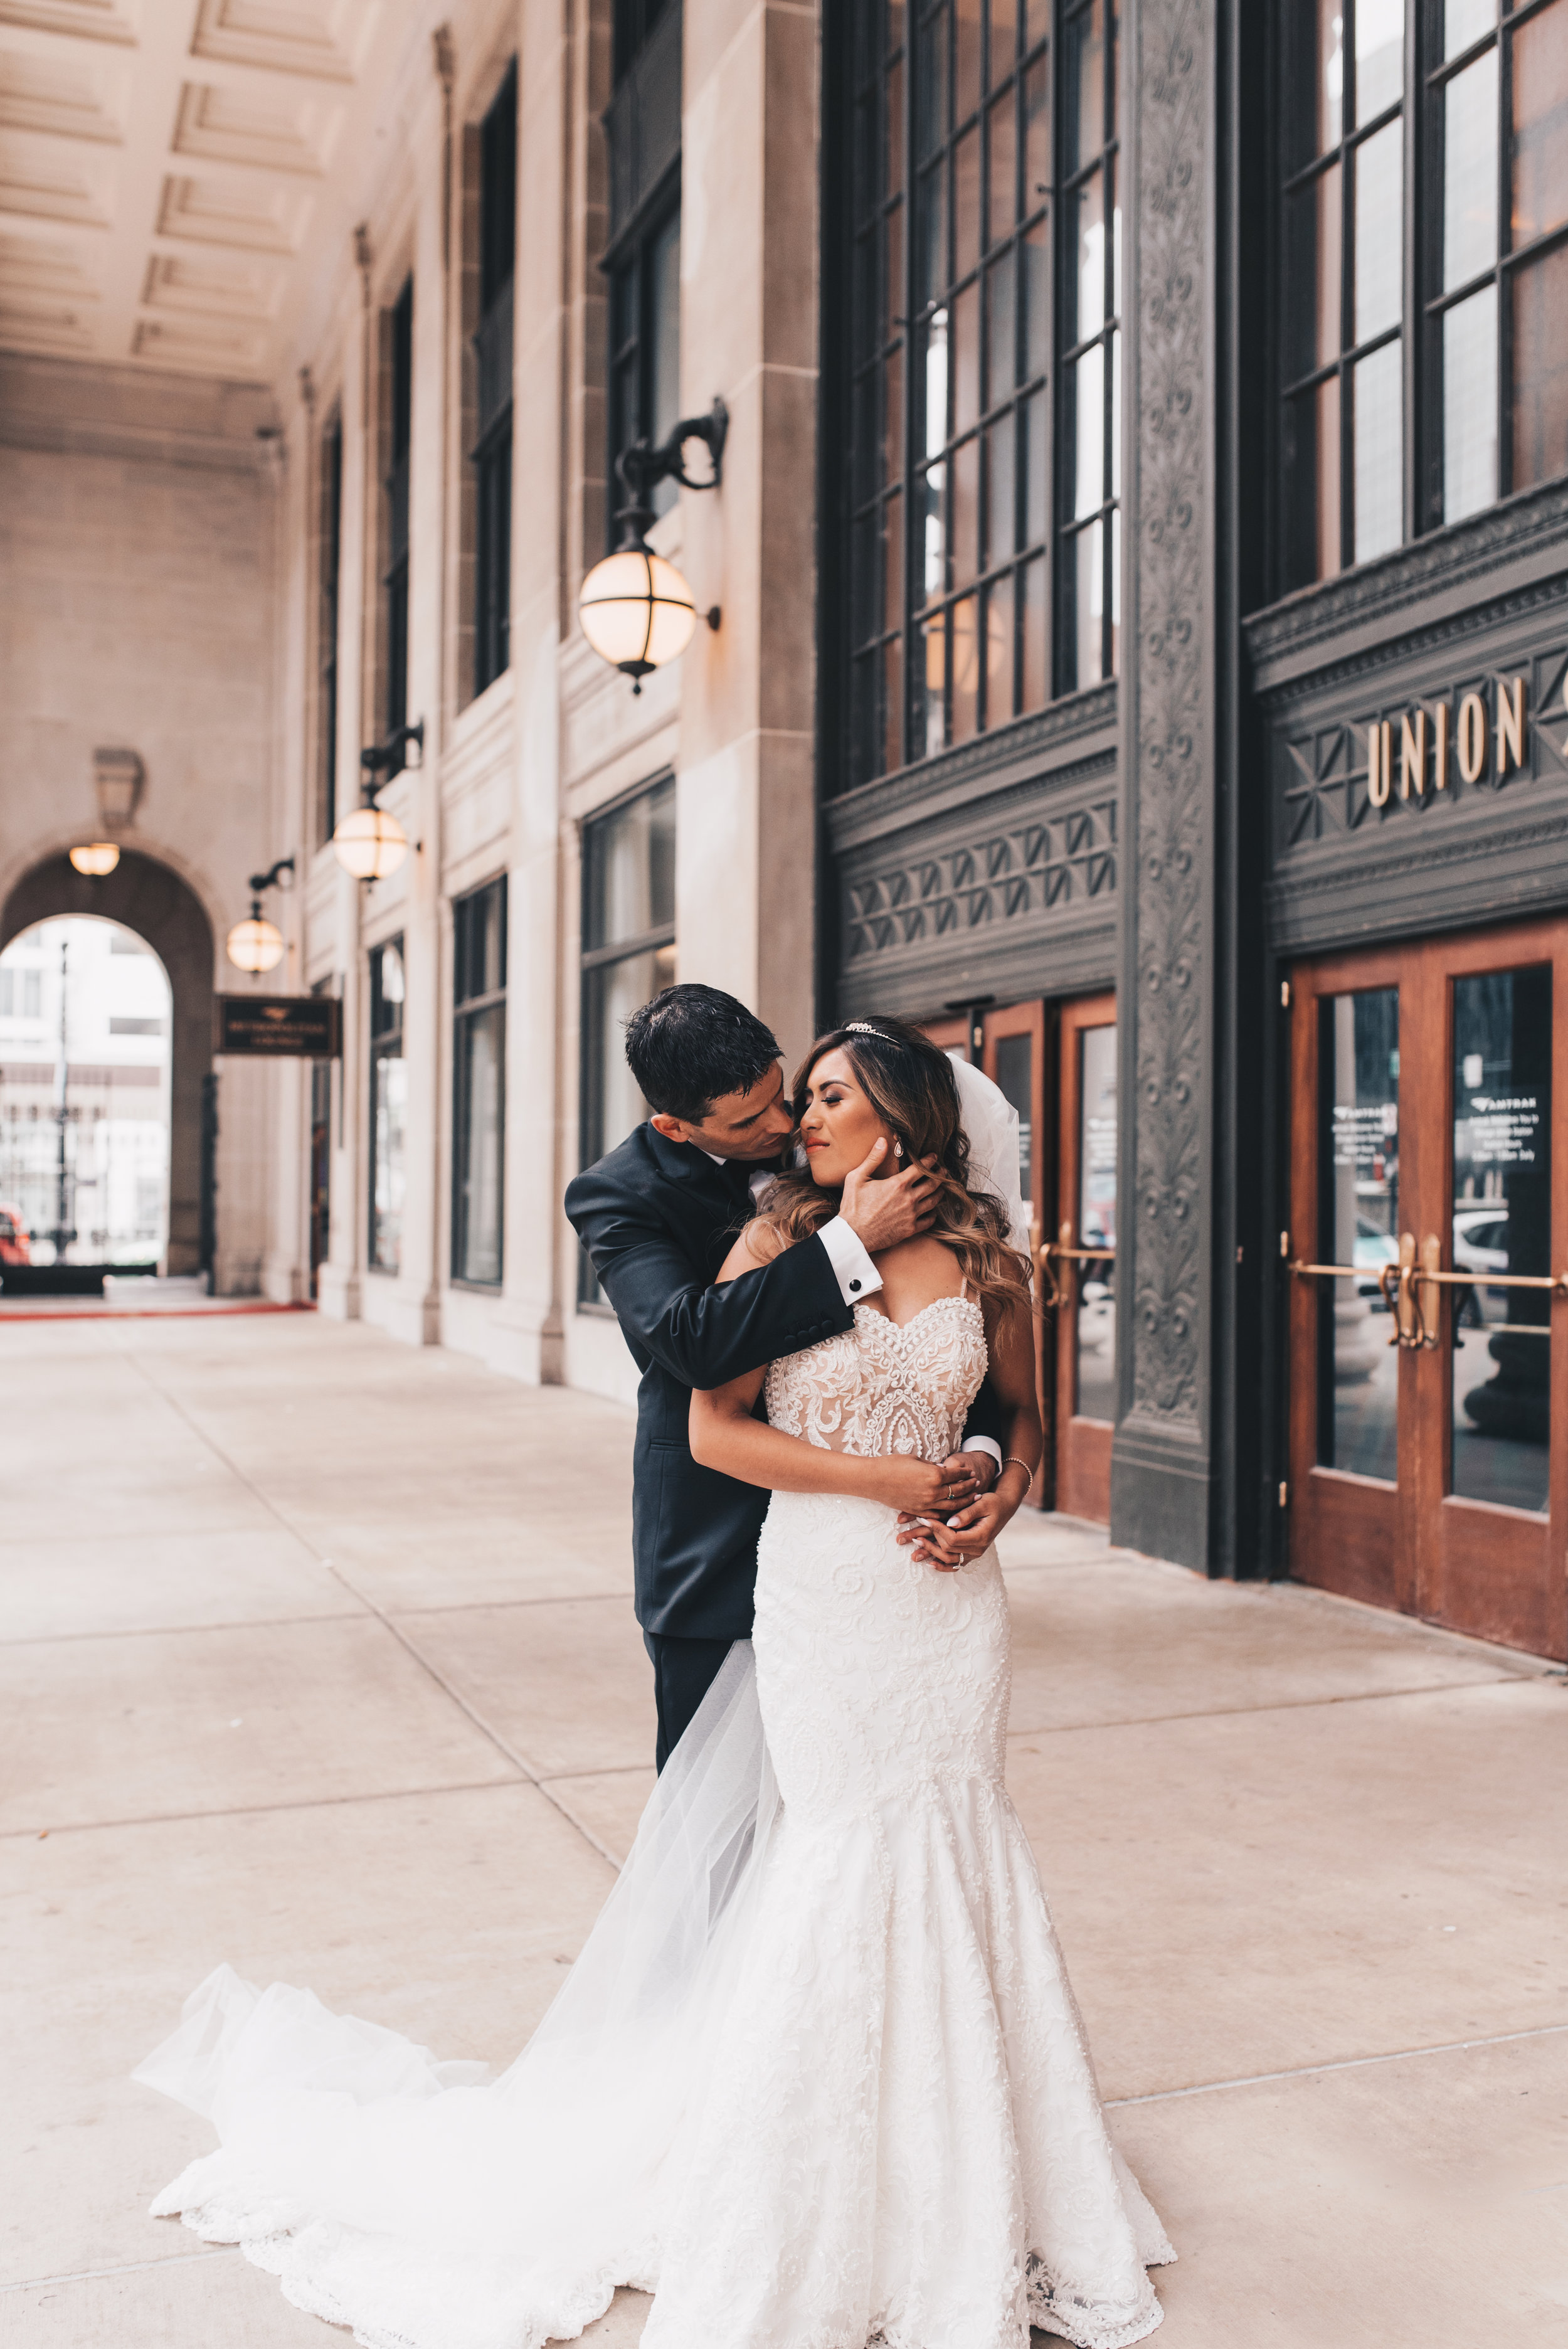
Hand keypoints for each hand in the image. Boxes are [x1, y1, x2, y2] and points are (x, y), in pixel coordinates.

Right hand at [839, 1142, 938, 1253]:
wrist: (853, 1235)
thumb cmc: (853, 1206)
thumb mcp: (857, 1178)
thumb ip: (872, 1159)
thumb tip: (882, 1141)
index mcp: (898, 1184)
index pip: (921, 1168)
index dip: (930, 1160)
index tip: (934, 1157)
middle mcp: (909, 1199)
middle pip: (932, 1184)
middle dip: (940, 1175)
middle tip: (943, 1171)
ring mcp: (911, 1215)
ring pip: (933, 1201)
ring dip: (939, 1193)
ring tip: (942, 1188)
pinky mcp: (910, 1229)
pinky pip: (929, 1221)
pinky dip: (933, 1214)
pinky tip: (933, 1211)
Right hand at [863, 1455, 981, 1516]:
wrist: (873, 1479)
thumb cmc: (892, 1464)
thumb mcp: (916, 1459)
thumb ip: (932, 1466)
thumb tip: (944, 1469)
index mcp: (934, 1475)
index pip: (956, 1474)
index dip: (965, 1473)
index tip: (971, 1472)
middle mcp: (933, 1491)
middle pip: (958, 1490)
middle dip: (969, 1486)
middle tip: (976, 1483)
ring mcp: (926, 1503)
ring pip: (951, 1505)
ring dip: (963, 1501)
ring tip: (971, 1498)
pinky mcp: (918, 1511)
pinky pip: (937, 1514)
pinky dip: (947, 1513)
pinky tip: (952, 1510)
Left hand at [896, 1464, 1032, 1570]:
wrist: (1004, 1508)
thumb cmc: (993, 1502)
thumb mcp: (982, 1503)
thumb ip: (967, 1513)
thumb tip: (950, 1522)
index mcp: (981, 1537)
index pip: (953, 1538)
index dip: (936, 1530)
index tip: (924, 1518)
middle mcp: (978, 1549)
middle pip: (948, 1550)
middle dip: (928, 1540)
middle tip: (913, 1531)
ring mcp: (974, 1553)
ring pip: (949, 1560)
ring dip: (931, 1553)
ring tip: (915, 1543)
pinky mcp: (970, 1553)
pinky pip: (955, 1564)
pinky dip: (942, 1565)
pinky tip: (929, 1563)